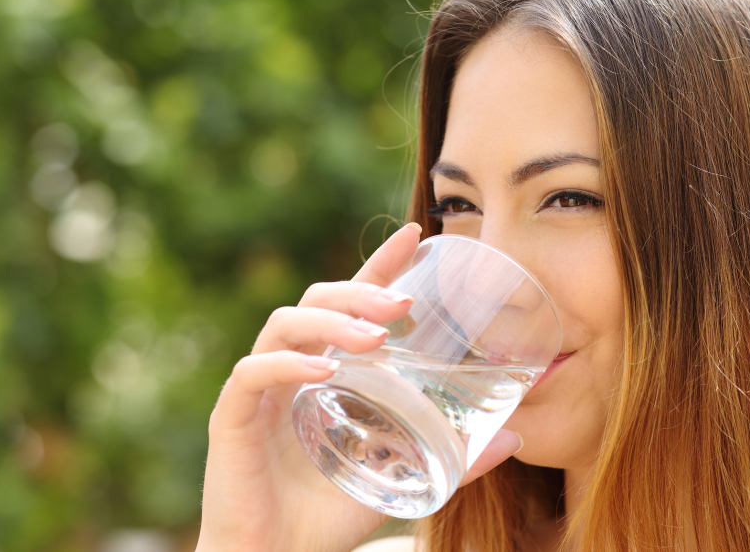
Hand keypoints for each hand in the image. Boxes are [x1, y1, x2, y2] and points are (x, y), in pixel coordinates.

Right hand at [195, 222, 523, 551]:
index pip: (352, 301)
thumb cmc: (332, 515)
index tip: (418, 235)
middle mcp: (293, 368)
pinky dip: (287, 365)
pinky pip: (253, 375)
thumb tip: (516, 438)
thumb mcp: (405, 477)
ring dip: (331, 321)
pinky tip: (324, 372)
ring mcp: (261, 390)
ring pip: (284, 325)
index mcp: (328, 370)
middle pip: (317, 299)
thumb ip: (455, 458)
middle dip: (360, 289)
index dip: (381, 264)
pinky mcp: (233, 418)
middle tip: (404, 301)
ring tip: (375, 337)